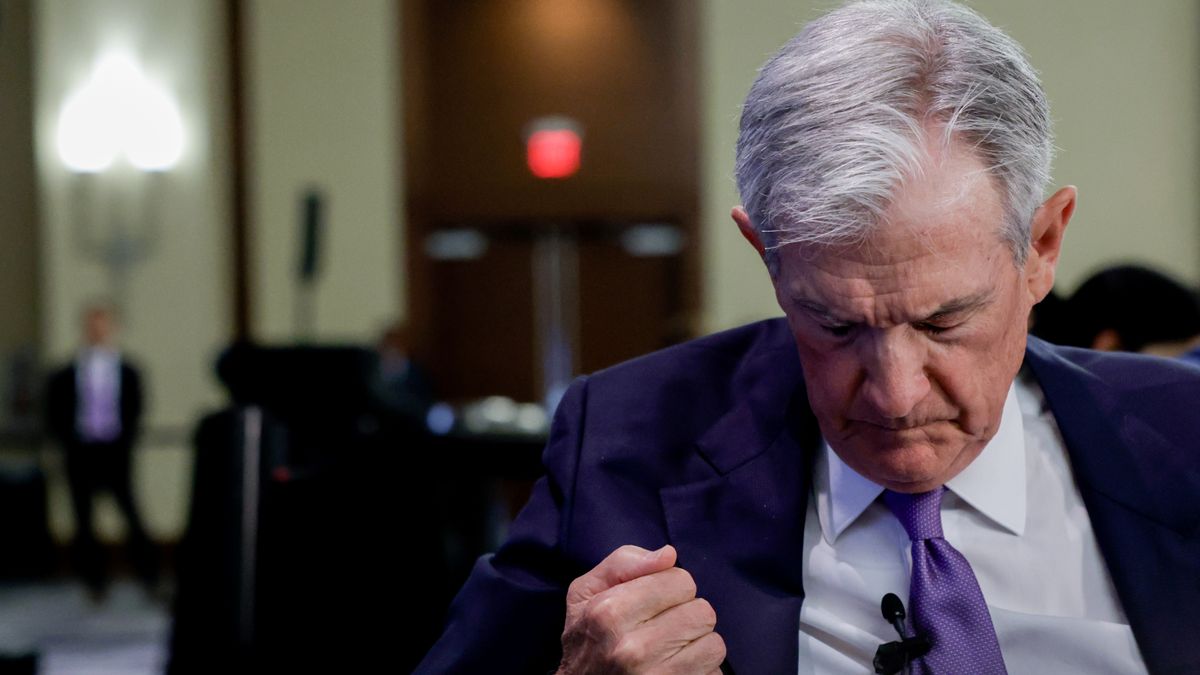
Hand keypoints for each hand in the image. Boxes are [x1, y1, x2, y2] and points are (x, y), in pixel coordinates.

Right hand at [557, 544, 725, 673]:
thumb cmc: (585, 638)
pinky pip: (714, 673)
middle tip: (663, 628)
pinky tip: (676, 669)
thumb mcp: (585, 593)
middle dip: (686, 616)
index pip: (680, 581)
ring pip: (713, 644)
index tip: (654, 602)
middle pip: (702, 612)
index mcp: (609, 612)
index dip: (670, 588)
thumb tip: (668, 555)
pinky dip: (701, 670)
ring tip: (670, 650)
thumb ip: (623, 563)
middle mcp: (632, 648)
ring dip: (696, 645)